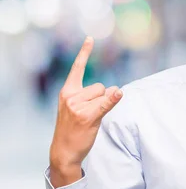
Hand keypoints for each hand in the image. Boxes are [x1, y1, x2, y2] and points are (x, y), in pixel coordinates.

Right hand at [49, 37, 122, 186]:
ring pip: (105, 95)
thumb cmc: (72, 129)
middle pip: (100, 86)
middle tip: (89, 114)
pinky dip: (114, 99)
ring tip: (91, 120)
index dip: (84, 52)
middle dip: (101, 98)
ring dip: (105, 105)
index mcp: (67, 92)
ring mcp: (79, 106)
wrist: (64, 150)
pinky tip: (119, 94)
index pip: (77, 68)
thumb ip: (90, 96)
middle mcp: (71, 96)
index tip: (90, 38)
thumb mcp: (75, 109)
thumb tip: (115, 90)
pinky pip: (106, 103)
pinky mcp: (88, 116)